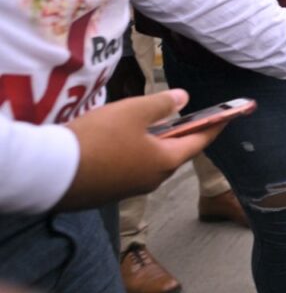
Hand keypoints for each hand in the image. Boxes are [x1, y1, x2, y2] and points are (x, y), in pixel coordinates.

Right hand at [56, 89, 224, 210]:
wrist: (50, 173)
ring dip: (154, 144)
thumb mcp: (132, 112)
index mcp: (165, 161)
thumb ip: (161, 104)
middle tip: (186, 118)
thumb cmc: (97, 139)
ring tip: (148, 125)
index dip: (214, 126)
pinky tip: (118, 142)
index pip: (200, 141)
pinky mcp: (108, 193)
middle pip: (174, 153)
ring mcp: (130, 189)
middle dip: (181, 135)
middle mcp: (153, 179)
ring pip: (150, 162)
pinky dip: (132, 154)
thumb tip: (184, 98)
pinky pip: (129, 170)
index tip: (228, 117)